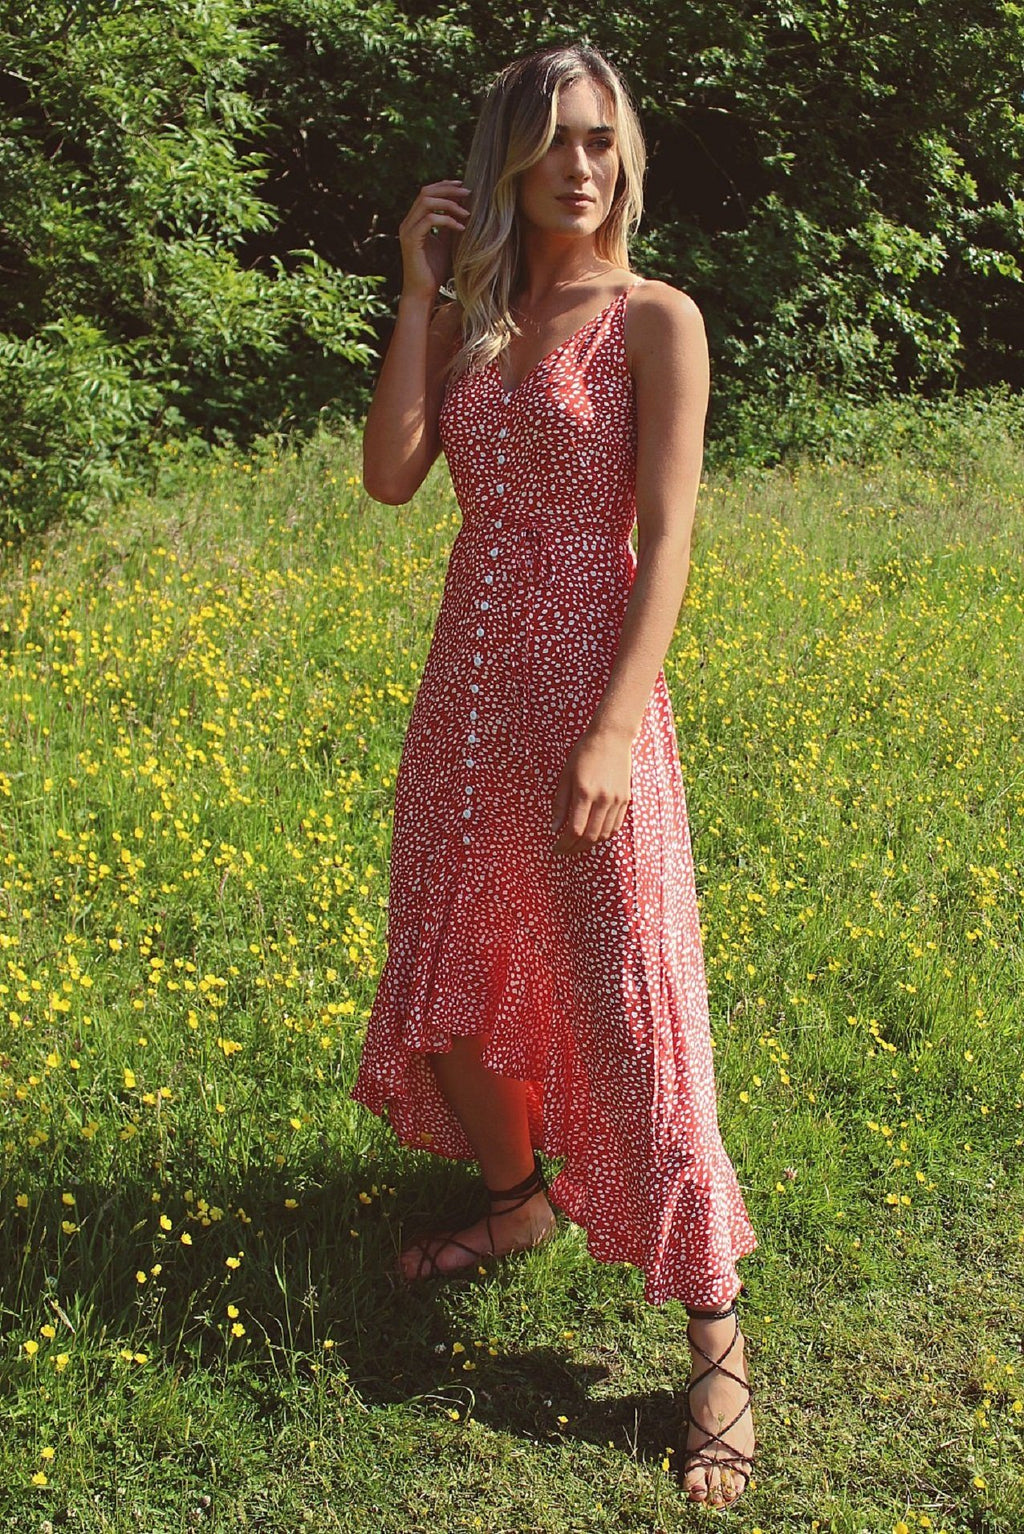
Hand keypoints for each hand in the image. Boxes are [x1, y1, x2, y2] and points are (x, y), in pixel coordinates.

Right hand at [398, 180, 471, 301]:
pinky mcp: (411, 240)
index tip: (464, 187)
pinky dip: (447, 220)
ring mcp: (408, 230)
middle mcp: (408, 222)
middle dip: (449, 190)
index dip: (445, 186)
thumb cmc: (433, 271)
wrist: (422, 293)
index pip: (427, 193)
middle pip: (426, 192)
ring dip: (449, 203)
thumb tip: (462, 211)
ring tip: (467, 212)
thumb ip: (448, 227)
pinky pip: (429, 220)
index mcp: (414, 221)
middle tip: (469, 193)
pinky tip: (461, 228)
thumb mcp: (445, 244)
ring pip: (426, 202)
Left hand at [550, 727, 632, 854]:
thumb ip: (560, 804)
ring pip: (605, 834)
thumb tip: (554, 828)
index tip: (556, 848)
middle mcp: (603, 799)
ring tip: (577, 845)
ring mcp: (617, 800)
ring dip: (590, 844)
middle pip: (590, 836)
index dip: (564, 843)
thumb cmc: (584, 753)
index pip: (575, 829)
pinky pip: (616, 825)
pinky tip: (594, 836)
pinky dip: (604, 835)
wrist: (611, 738)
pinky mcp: (626, 799)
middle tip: (565, 850)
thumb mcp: (566, 776)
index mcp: (584, 792)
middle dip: (575, 848)